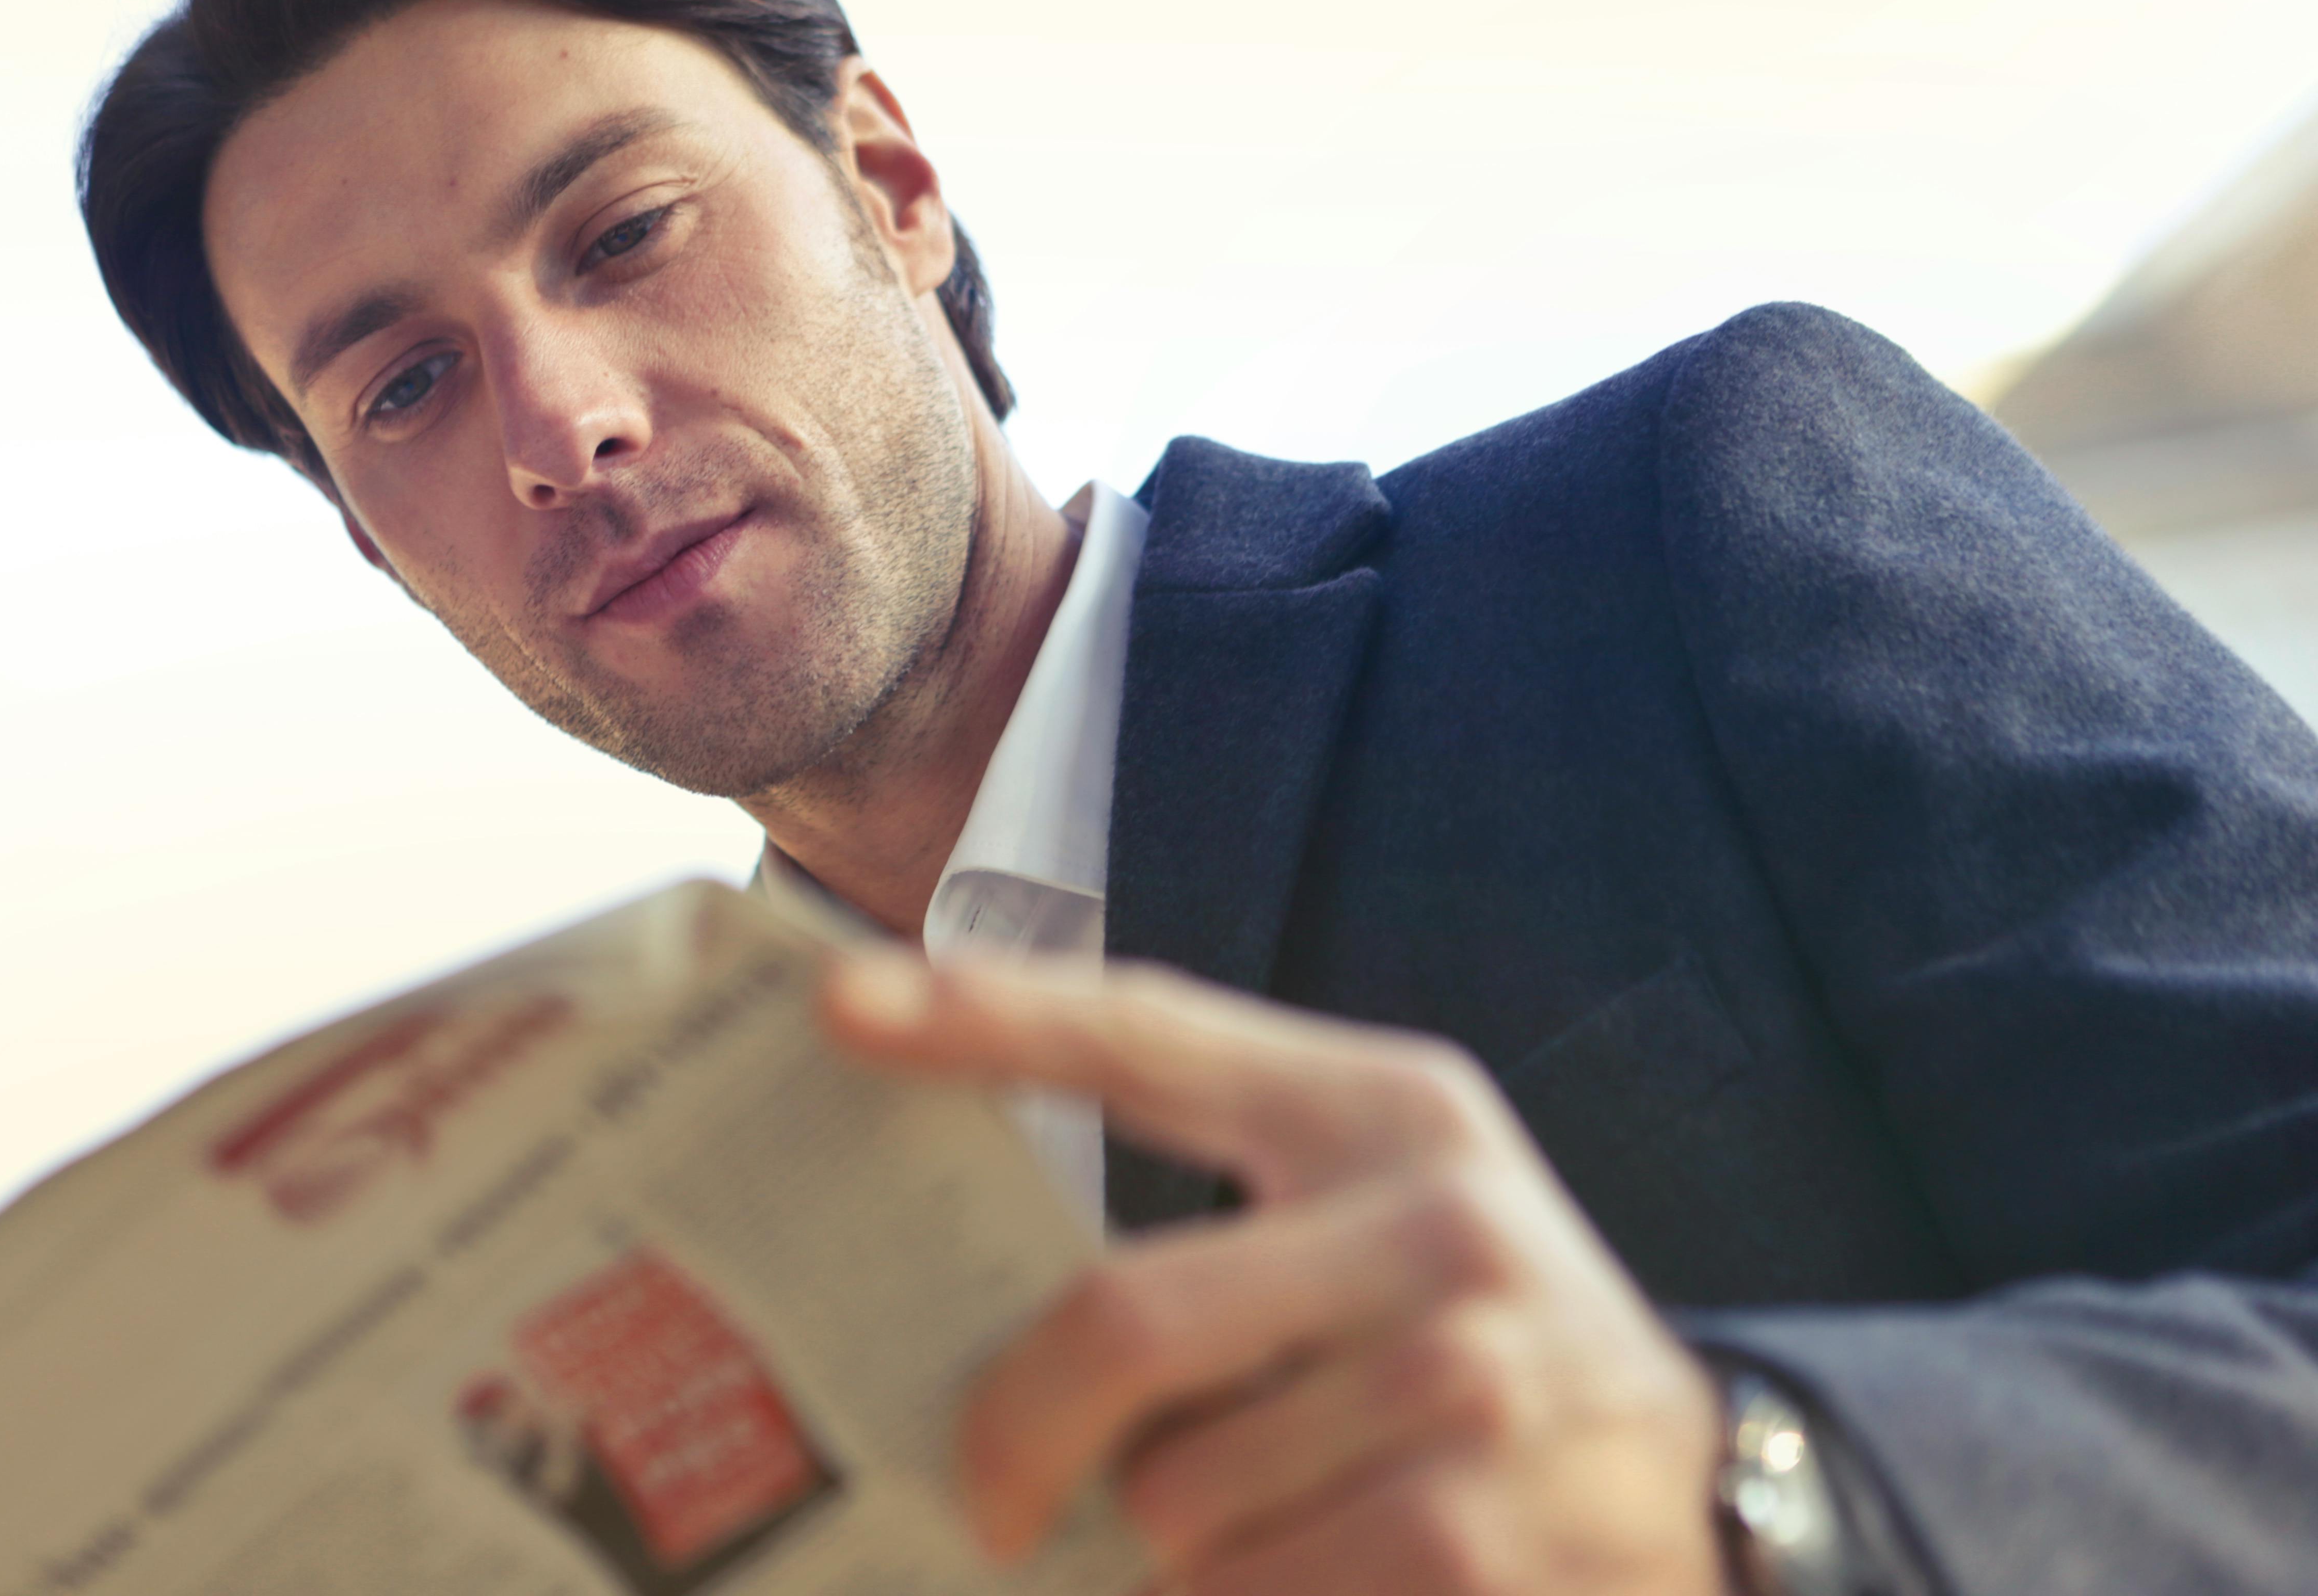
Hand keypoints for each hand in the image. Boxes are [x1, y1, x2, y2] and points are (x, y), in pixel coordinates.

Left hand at [820, 949, 1725, 1595]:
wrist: (1705, 1486)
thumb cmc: (1479, 1343)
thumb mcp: (1375, 1224)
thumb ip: (1217, 1229)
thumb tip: (995, 1321)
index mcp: (1383, 1108)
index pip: (1149, 1034)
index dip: (986, 1016)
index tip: (840, 1007)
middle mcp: (1440, 1221)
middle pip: (1128, 1322)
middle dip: (1019, 1433)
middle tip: (989, 1496)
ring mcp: (1477, 1383)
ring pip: (1182, 1497)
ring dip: (1157, 1551)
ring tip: (1206, 1545)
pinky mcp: (1488, 1541)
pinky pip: (1259, 1593)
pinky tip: (1285, 1586)